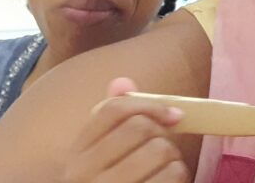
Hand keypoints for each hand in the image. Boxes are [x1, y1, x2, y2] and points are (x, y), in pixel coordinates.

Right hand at [63, 78, 189, 182]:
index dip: (150, 105)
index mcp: (75, 156)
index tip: (174, 114)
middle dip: (164, 136)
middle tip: (165, 151)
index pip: (112, 110)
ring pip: (161, 152)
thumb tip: (123, 81)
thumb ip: (111, 123)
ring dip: (175, 160)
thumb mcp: (100, 159)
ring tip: (165, 172)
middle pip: (141, 129)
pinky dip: (179, 177)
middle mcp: (83, 175)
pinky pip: (172, 177)